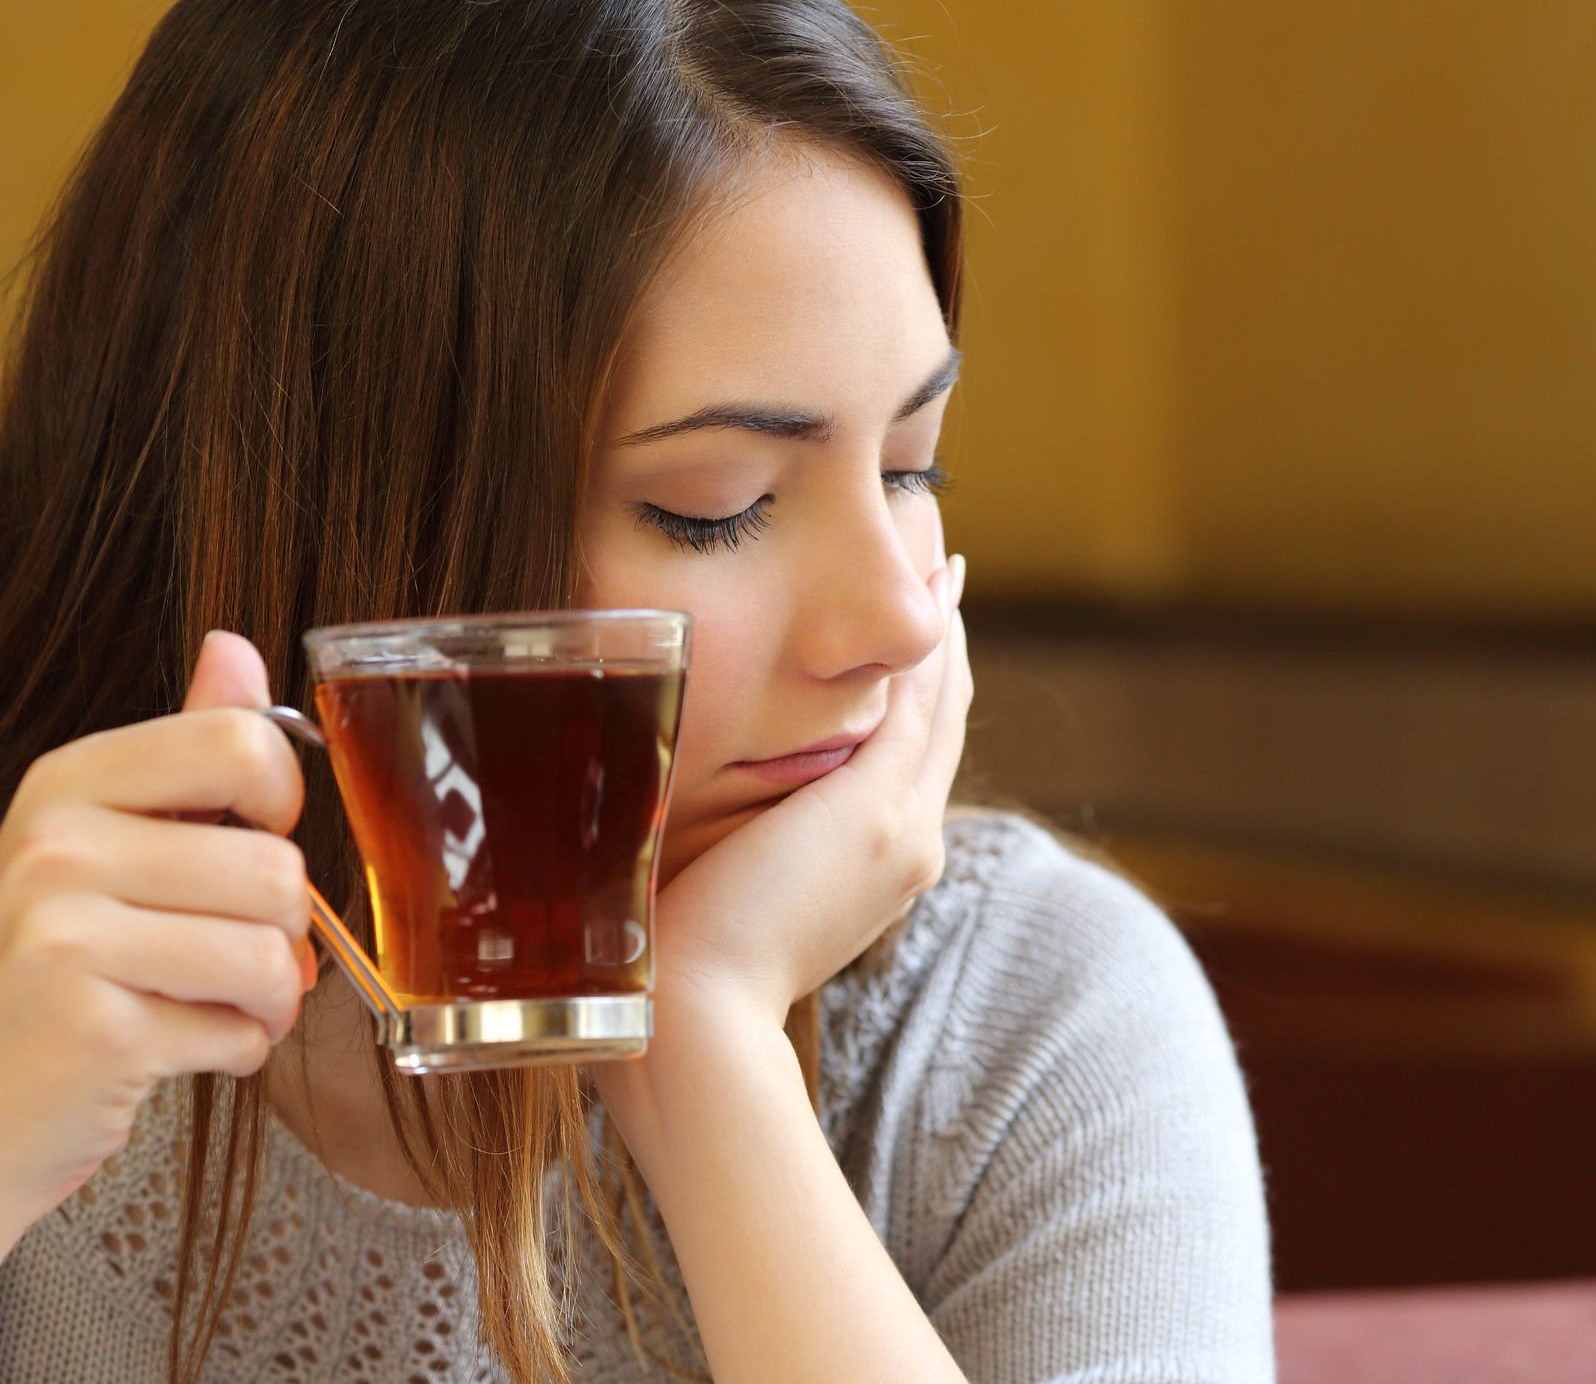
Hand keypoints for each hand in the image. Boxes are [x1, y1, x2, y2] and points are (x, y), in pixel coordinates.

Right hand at [0, 631, 314, 1253]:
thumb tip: (233, 648)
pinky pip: (243, 1033)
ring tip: (201, 1003)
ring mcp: (64, 939)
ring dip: (266, 999)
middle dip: (279, 932)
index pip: (243, 745)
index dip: (280, 806)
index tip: (248, 838)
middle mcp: (55, 850)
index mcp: (68, 786)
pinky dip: (233, 1052)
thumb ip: (187, 747)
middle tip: (214, 955)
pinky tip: (171, 1047)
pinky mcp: (95, 1032)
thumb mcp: (113, 839)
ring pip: (273, 956)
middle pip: (277, 869)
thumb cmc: (64, 965)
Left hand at [633, 552, 970, 1031]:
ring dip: (945, 637)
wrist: (697, 1022)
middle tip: (945, 583)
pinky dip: (930, 642)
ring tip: (944, 574)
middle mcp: (909, 848)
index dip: (912, 705)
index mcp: (875, 874)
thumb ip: (710, 850)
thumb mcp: (711, 899)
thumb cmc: (670, 978)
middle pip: (939, 730)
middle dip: (943, 658)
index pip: (904, 768)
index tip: (908, 652)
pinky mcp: (878, 804)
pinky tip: (931, 588)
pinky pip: (916, 700)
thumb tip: (650, 812)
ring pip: (938, 708)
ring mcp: (903, 828)